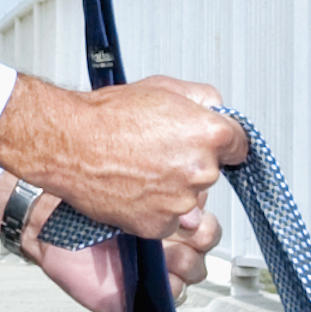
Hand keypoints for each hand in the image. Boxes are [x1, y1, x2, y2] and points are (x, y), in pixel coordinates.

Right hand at [0, 72, 234, 244]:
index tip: (213, 145)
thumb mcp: (162, 87)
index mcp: (209, 134)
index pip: (240, 144)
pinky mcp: (159, 224)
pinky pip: (168, 219)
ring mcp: (181, 201)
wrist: (70, 144)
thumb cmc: (107, 117)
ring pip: (188, 198)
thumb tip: (215, 108)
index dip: (222, 142)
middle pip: (211, 171)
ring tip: (140, 169)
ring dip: (172, 188)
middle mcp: (200, 170)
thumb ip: (201, 97)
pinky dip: (153, 208)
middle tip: (158, 151)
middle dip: (190, 162)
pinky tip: (133, 187)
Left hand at [16, 183, 216, 311]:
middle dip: (200, 238)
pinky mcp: (142, 295)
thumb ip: (160, 189)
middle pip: (207, 245)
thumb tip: (189, 192)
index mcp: (167, 215)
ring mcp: (157, 269)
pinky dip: (169, 289)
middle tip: (180, 232)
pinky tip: (155, 277)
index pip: (206, 218)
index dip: (203, 218)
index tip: (189, 214)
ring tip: (161, 253)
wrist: (46, 223)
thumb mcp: (125, 187)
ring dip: (184, 262)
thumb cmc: (82, 202)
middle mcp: (166, 241)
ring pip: (195, 271)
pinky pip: (173, 299)